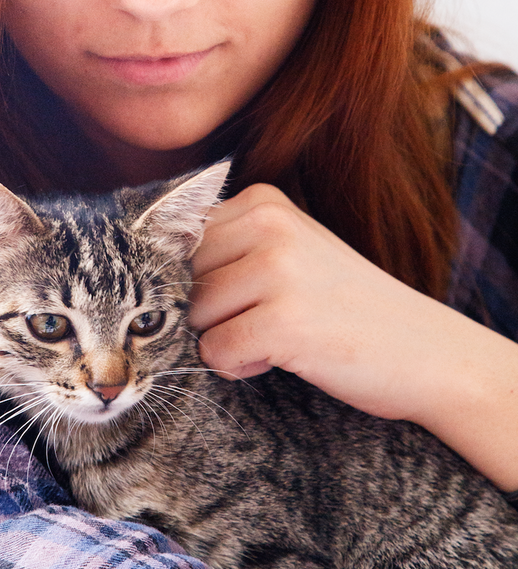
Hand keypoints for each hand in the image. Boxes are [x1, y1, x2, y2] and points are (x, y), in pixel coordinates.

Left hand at [189, 184, 517, 487]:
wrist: (425, 350)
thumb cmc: (344, 305)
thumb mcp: (289, 251)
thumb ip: (227, 246)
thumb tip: (144, 265)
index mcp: (262, 201)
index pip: (178, 244)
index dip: (198, 282)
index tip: (244, 296)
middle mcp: (267, 225)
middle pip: (179, 280)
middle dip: (210, 313)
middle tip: (268, 319)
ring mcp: (276, 271)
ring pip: (193, 318)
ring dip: (226, 340)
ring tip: (281, 335)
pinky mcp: (282, 321)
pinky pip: (214, 354)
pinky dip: (240, 367)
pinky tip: (285, 356)